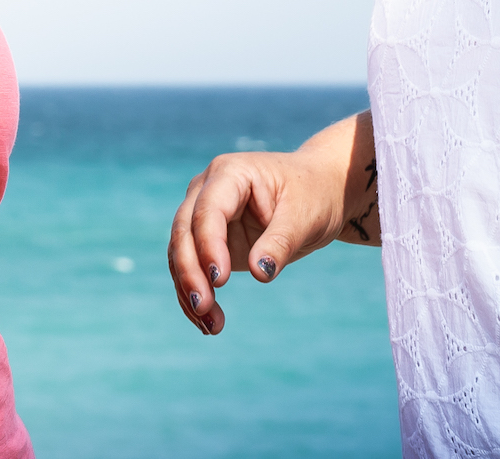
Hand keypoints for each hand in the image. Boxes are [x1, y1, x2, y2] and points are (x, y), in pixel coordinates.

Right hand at [166, 110, 375, 335]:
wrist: (318, 190)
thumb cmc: (313, 194)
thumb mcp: (305, 216)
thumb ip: (280, 242)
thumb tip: (259, 273)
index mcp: (230, 173)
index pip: (208, 210)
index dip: (209, 244)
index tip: (220, 281)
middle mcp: (207, 190)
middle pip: (184, 230)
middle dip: (190, 271)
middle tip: (204, 308)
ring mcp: (204, 215)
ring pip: (181, 252)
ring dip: (190, 290)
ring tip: (211, 326)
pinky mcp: (209, 240)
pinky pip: (192, 267)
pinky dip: (196, 294)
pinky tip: (208, 323)